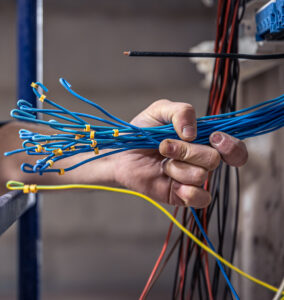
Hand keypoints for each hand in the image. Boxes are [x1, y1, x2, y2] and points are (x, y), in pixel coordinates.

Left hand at [112, 99, 247, 207]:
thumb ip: (181, 111)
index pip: (233, 149)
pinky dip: (186, 190)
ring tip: (161, 163)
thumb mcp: (160, 111)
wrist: (120, 153)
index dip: (231, 145)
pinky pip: (200, 199)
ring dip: (176, 167)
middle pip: (213, 159)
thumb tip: (193, 132)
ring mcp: (192, 179)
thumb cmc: (141, 132)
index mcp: (203, 140)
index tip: (214, 138)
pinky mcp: (182, 196)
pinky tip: (169, 181)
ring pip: (201, 176)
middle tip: (164, 147)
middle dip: (186, 151)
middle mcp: (201, 160)